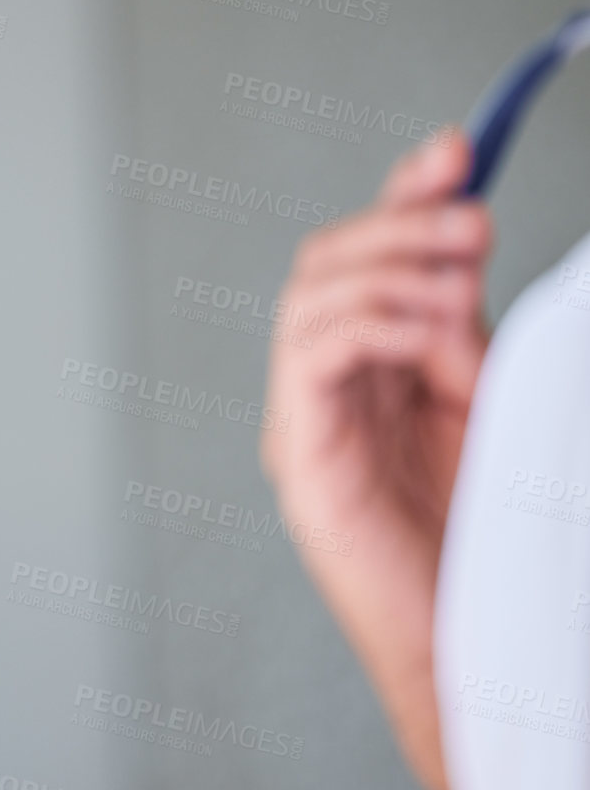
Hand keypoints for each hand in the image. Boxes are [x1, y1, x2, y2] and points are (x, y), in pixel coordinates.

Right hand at [261, 131, 492, 789]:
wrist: (482, 641)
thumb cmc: (486, 535)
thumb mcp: (488, 396)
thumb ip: (464, 320)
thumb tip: (466, 226)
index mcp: (368, 366)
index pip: (365, 255)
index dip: (400, 195)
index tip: (453, 148)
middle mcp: (324, 383)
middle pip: (326, 260)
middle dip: (398, 223)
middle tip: (473, 221)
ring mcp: (305, 418)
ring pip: (310, 295)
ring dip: (390, 272)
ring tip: (460, 289)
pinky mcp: (301, 456)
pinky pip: (308, 356)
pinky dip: (365, 324)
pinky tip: (421, 333)